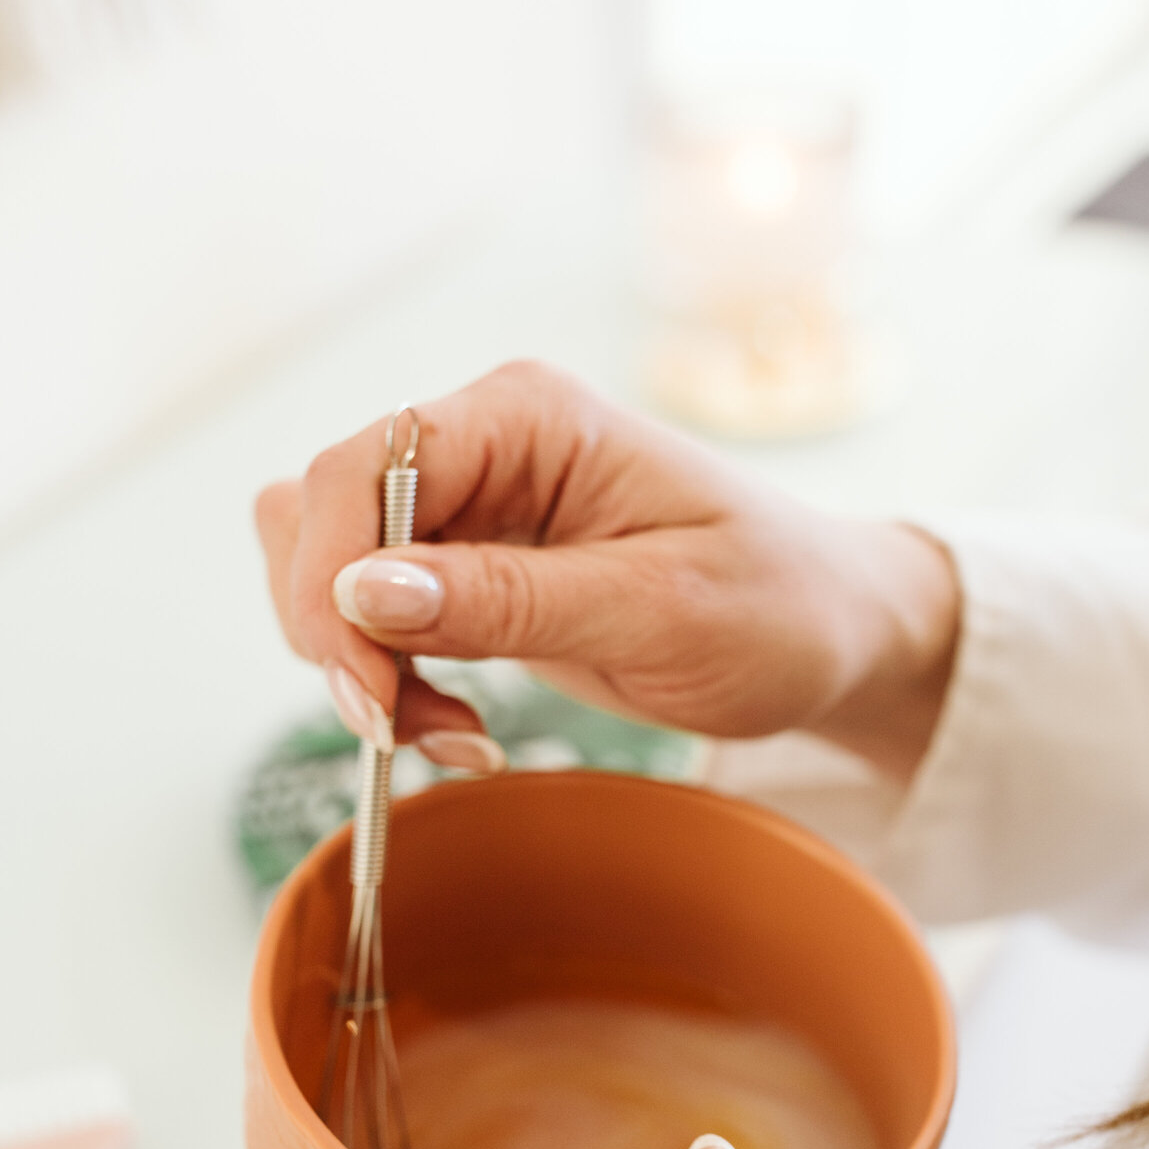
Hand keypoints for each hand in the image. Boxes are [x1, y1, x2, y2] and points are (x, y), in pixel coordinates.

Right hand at [254, 362, 957, 778]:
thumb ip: (508, 600)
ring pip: (331, 574)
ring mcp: (469, 510)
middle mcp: (483, 445)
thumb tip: (366, 592)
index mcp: (527, 415)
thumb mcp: (654, 610)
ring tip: (454, 733)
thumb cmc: (772, 603)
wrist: (826, 633)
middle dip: (341, 639)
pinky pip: (371, 620)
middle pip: (322, 521)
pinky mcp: (466, 575)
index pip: (361, 472)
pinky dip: (388, 684)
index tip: (368, 694)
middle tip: (405, 733)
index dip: (332, 583)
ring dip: (361, 668)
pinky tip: (455, 725)